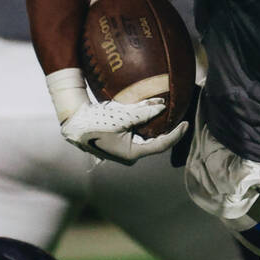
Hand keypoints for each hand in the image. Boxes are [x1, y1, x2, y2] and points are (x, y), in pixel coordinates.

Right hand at [60, 98, 187, 164]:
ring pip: (147, 136)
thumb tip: (163, 105)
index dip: (176, 135)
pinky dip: (146, 123)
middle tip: (181, 117)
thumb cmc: (94, 123)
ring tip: (170, 114)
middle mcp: (130, 154)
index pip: (161, 145)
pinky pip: (138, 132)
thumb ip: (143, 112)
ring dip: (157, 126)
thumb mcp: (121, 117)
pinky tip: (152, 112)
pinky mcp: (120, 140)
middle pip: (156, 141)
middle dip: (168, 130)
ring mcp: (125, 148)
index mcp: (132, 154)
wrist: (73, 123)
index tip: (186, 123)